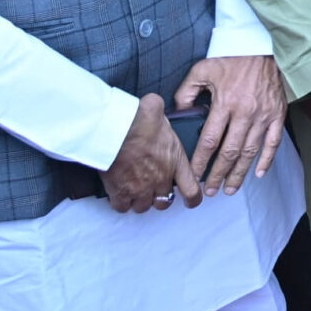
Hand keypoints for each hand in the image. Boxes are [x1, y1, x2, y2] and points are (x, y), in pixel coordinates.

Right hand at [102, 93, 199, 213]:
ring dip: (140, 200)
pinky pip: (122, 207)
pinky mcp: (120, 192)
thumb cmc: (139, 120)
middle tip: (154, 189)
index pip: (192, 189)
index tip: (192, 200)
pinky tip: (118, 193)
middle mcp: (160, 179)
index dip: (193, 199)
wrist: (116, 131)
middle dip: (160, 198)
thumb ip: (160, 112)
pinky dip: (121, 202)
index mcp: (175, 162)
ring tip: (135, 190)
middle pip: (164, 201)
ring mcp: (140, 189)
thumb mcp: (157, 111)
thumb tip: (153, 104)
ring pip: (143, 206)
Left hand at [174, 55, 285, 197]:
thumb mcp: (203, 69)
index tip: (194, 175)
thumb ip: (187, 91)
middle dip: (218, 175)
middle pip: (230, 152)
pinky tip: (259, 173)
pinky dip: (267, 160)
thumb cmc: (233, 58)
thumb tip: (179, 111)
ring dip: (239, 173)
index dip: (200, 161)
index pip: (210, 140)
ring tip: (230, 189)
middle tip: (210, 191)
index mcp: (225, 103)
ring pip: (251, 152)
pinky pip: (273, 142)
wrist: (263, 47)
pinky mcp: (278, 114)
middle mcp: (245, 113)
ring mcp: (264, 116)